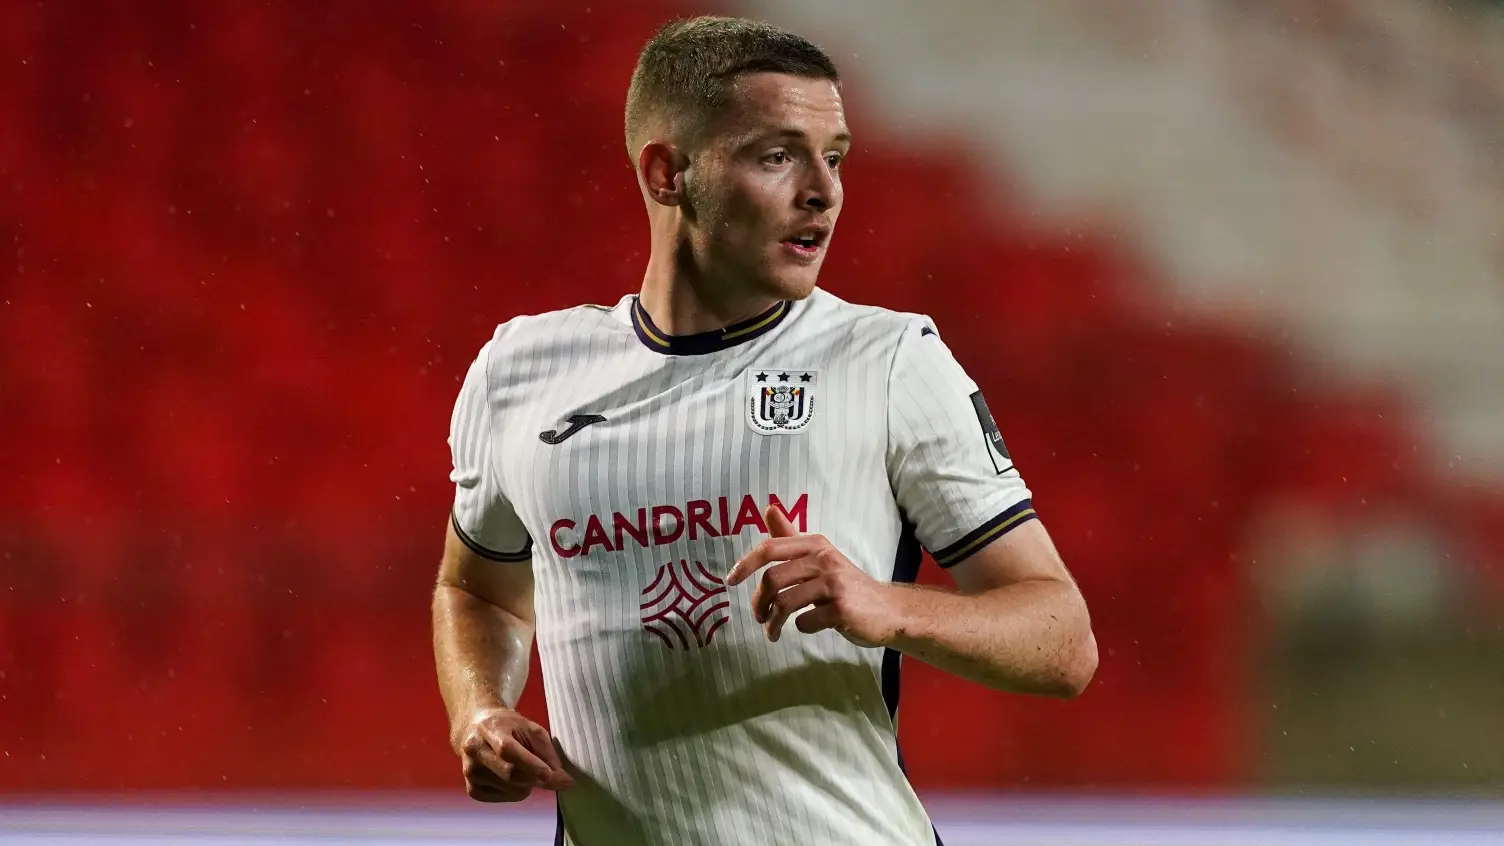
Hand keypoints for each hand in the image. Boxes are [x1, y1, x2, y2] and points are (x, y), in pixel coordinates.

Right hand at [453, 706, 574, 801]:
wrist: (473, 728)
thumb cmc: (506, 727)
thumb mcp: (529, 727)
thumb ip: (545, 749)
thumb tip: (558, 775)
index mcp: (489, 729)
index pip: (507, 750)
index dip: (530, 764)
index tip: (551, 775)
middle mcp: (475, 751)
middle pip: (510, 774)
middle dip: (538, 779)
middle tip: (558, 779)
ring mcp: (470, 772)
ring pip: (511, 789)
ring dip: (529, 784)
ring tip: (526, 769)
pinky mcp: (472, 789)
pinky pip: (505, 797)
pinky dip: (517, 791)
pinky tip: (513, 778)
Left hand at [725, 505, 903, 647]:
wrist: (888, 610)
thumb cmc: (846, 585)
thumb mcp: (819, 557)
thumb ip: (791, 537)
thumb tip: (769, 508)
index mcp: (814, 544)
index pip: (770, 548)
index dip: (745, 564)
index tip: (730, 581)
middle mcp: (823, 559)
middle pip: (773, 579)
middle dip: (758, 602)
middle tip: (758, 617)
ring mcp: (834, 584)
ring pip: (785, 602)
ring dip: (773, 622)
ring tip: (772, 632)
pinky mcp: (842, 609)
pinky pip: (805, 622)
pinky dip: (800, 628)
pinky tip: (807, 627)